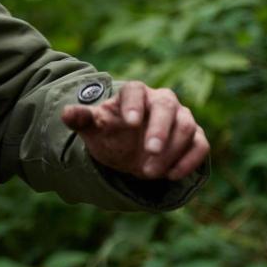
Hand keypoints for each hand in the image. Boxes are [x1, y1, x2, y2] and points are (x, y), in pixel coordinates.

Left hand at [60, 80, 208, 180]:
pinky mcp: (195, 137)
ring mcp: (181, 118)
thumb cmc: (111, 134)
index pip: (136, 91)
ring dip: (171, 150)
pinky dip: (190, 160)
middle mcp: (162, 101)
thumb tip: (66, 114)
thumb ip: (82, 119)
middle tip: (150, 150)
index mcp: (135, 93)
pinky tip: (171, 176)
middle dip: (160, 130)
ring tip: (149, 172)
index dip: (134, 104)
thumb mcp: (93, 128)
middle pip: (167, 106)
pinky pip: (200, 145)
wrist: (128, 150)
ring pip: (186, 127)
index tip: (130, 123)